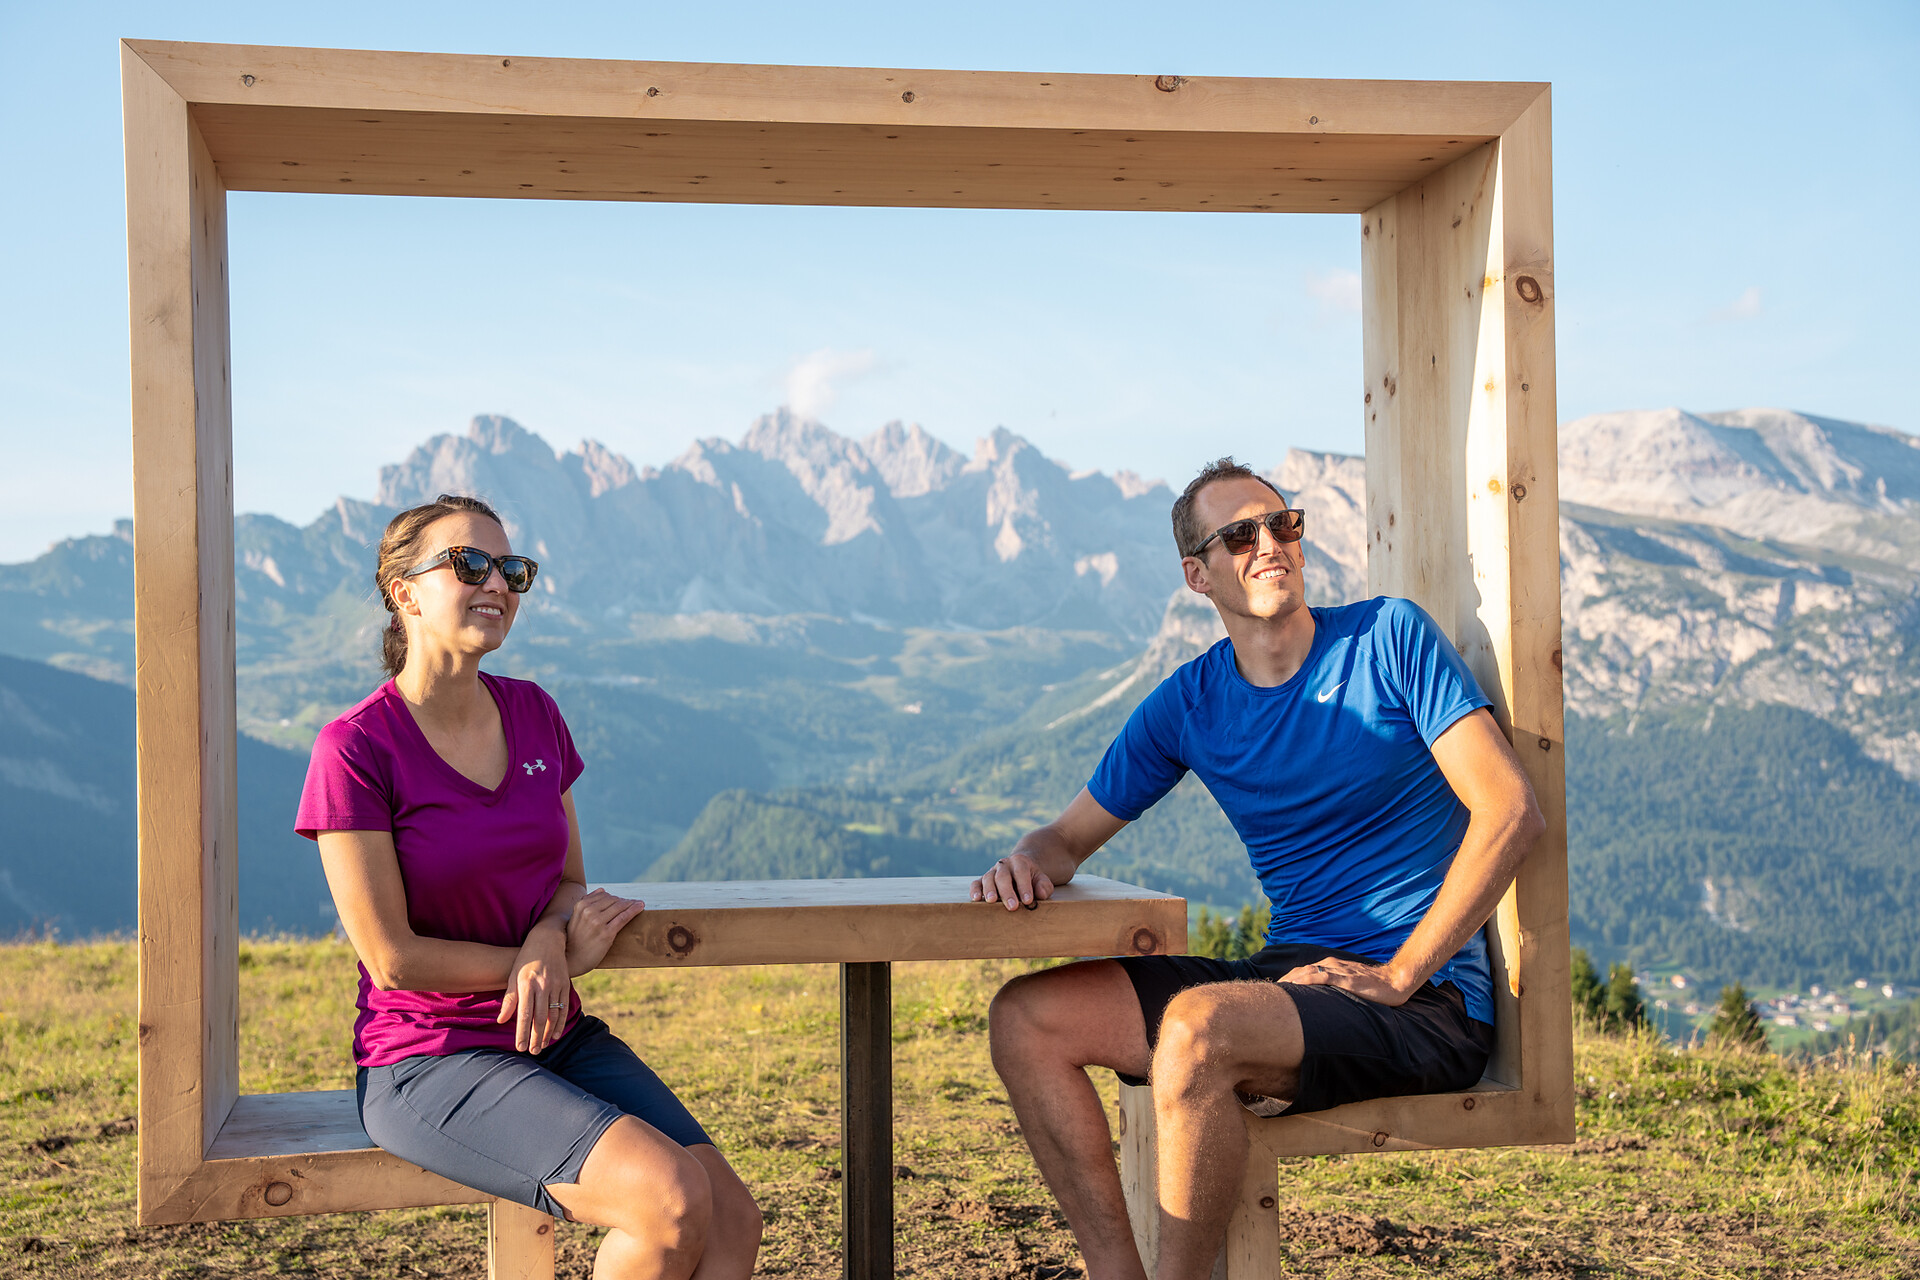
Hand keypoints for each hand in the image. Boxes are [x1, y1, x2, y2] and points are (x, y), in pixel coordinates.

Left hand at [498, 923, 571, 1053]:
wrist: (547, 939)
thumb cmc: (526, 958)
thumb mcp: (513, 976)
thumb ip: (510, 999)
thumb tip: (501, 1020)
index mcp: (526, 984)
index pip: (524, 1014)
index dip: (522, 1033)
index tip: (520, 1047)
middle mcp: (542, 985)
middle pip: (540, 1018)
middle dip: (536, 1037)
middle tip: (533, 1052)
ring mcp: (556, 985)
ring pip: (553, 1015)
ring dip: (548, 1033)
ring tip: (543, 1046)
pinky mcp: (566, 984)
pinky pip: (564, 1007)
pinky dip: (561, 1022)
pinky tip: (556, 1034)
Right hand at [565, 888, 646, 976]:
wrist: (571, 959)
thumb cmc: (574, 939)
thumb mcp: (575, 917)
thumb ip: (587, 902)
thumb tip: (602, 889)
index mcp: (581, 905)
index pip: (604, 895)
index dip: (615, 897)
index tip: (623, 900)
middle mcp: (588, 911)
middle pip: (613, 900)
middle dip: (624, 901)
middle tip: (634, 903)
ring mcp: (597, 922)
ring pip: (619, 907)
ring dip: (632, 904)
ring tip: (639, 904)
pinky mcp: (606, 934)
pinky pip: (623, 918)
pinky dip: (633, 910)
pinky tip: (640, 907)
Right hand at [970, 853, 1054, 912]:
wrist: (1020, 869)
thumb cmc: (1032, 879)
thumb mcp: (1042, 879)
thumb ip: (1044, 886)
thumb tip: (1040, 894)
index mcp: (1019, 861)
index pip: (1021, 872)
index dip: (1024, 886)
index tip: (1028, 901)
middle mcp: (1004, 864)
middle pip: (1003, 876)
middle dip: (1007, 892)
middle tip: (1012, 907)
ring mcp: (992, 871)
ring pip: (988, 878)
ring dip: (989, 890)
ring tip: (992, 901)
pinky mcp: (983, 880)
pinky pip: (976, 883)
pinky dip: (975, 890)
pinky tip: (976, 899)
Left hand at [1279, 957, 1413, 1006]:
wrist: (1396, 980)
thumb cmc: (1375, 985)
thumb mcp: (1352, 985)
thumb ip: (1337, 988)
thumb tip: (1324, 1002)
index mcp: (1332, 966)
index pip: (1304, 971)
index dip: (1288, 979)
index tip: (1275, 989)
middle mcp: (1332, 965)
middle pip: (1301, 970)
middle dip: (1284, 980)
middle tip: (1268, 992)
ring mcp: (1339, 971)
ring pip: (1307, 972)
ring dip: (1290, 980)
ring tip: (1275, 989)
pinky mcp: (1347, 979)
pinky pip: (1322, 977)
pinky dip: (1306, 980)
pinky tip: (1297, 985)